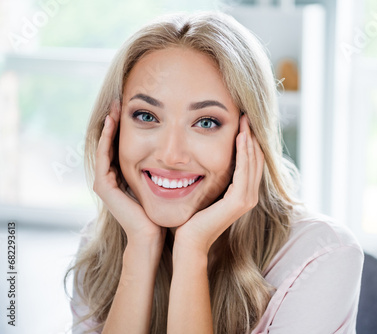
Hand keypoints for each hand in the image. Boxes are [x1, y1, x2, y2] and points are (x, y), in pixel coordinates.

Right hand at [93, 101, 164, 243]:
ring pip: (104, 147)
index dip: (124, 128)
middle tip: (120, 101)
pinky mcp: (103, 186)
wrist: (152, 235)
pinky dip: (106, 138)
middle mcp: (110, 178)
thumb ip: (162, 168)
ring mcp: (104, 182)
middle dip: (114, 123)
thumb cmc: (161, 212)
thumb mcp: (161, 183)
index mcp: (123, 177)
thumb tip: (180, 153)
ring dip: (108, 126)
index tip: (134, 109)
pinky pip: (103, 156)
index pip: (121, 146)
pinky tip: (112, 122)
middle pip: (110, 144)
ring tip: (115, 107)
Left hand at [173, 115, 264, 255]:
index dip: (249, 141)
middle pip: (256, 159)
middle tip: (245, 115)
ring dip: (249, 140)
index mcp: (243, 193)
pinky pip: (244, 170)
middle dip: (251, 136)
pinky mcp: (239, 201)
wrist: (189, 241)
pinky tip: (241, 137)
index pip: (251, 161)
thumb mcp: (206, 191)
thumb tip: (206, 159)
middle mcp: (249, 195)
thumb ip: (213, 178)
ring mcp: (247, 199)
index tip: (241, 121)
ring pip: (253, 162)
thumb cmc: (193, 218)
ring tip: (244, 120)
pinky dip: (244, 153)